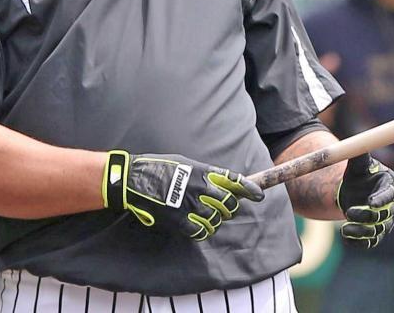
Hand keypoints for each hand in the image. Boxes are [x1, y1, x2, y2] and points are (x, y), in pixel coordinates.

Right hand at [104, 150, 263, 240]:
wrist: (134, 179)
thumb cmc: (158, 166)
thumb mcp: (185, 162)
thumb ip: (204, 172)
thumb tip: (221, 180)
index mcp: (204, 172)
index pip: (235, 181)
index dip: (250, 189)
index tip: (259, 195)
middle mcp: (201, 189)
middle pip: (229, 204)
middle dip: (230, 208)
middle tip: (225, 209)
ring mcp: (191, 205)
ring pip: (216, 220)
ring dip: (215, 220)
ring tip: (207, 217)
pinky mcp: (179, 220)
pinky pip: (200, 231)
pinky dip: (202, 230)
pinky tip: (197, 226)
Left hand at [336, 153, 393, 248]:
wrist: (353, 191)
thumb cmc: (359, 175)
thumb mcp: (359, 164)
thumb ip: (359, 154)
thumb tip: (358, 142)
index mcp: (392, 186)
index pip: (391, 194)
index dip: (382, 199)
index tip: (371, 202)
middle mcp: (393, 206)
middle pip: (384, 215)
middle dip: (366, 216)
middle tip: (349, 212)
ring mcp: (386, 222)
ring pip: (377, 232)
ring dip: (360, 232)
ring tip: (344, 229)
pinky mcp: (376, 234)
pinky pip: (370, 243)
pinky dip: (358, 242)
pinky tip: (345, 237)